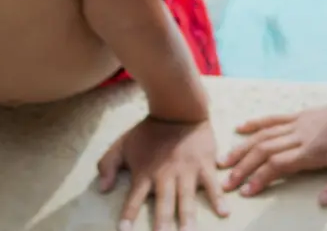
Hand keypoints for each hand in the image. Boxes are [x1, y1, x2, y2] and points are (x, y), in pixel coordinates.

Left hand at [98, 117, 227, 230]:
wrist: (178, 108)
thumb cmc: (149, 130)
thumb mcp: (123, 143)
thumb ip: (108, 164)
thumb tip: (102, 188)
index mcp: (145, 173)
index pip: (134, 200)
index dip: (129, 216)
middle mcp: (165, 176)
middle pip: (163, 204)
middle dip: (162, 224)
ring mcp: (186, 172)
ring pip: (187, 199)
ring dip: (188, 218)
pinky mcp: (204, 165)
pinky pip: (212, 185)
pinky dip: (219, 199)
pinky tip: (224, 213)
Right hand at [219, 98, 326, 205]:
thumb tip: (321, 202)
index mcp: (313, 152)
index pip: (278, 165)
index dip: (260, 178)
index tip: (245, 192)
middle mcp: (301, 136)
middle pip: (265, 150)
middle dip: (244, 167)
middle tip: (226, 182)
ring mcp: (300, 123)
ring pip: (265, 134)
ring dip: (244, 147)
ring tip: (225, 160)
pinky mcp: (302, 114)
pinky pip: (275, 118)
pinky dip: (257, 123)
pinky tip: (242, 127)